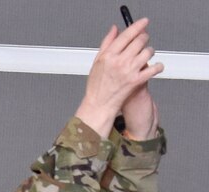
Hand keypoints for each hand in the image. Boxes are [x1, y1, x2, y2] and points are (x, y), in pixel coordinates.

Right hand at [78, 19, 161, 133]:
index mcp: (108, 56)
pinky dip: (158, 66)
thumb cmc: (97, 85)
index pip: (126, 35)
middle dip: (144, 39)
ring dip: (149, 52)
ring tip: (145, 56)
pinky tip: (154, 67)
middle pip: (140, 41)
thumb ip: (107, 43)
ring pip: (148, 52)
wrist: (99, 104)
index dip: (138, 26)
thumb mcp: (98, 62)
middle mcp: (119, 62)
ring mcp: (129, 71)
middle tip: (143, 41)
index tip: (143, 23)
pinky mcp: (137, 80)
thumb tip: (115, 29)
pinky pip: (155, 68)